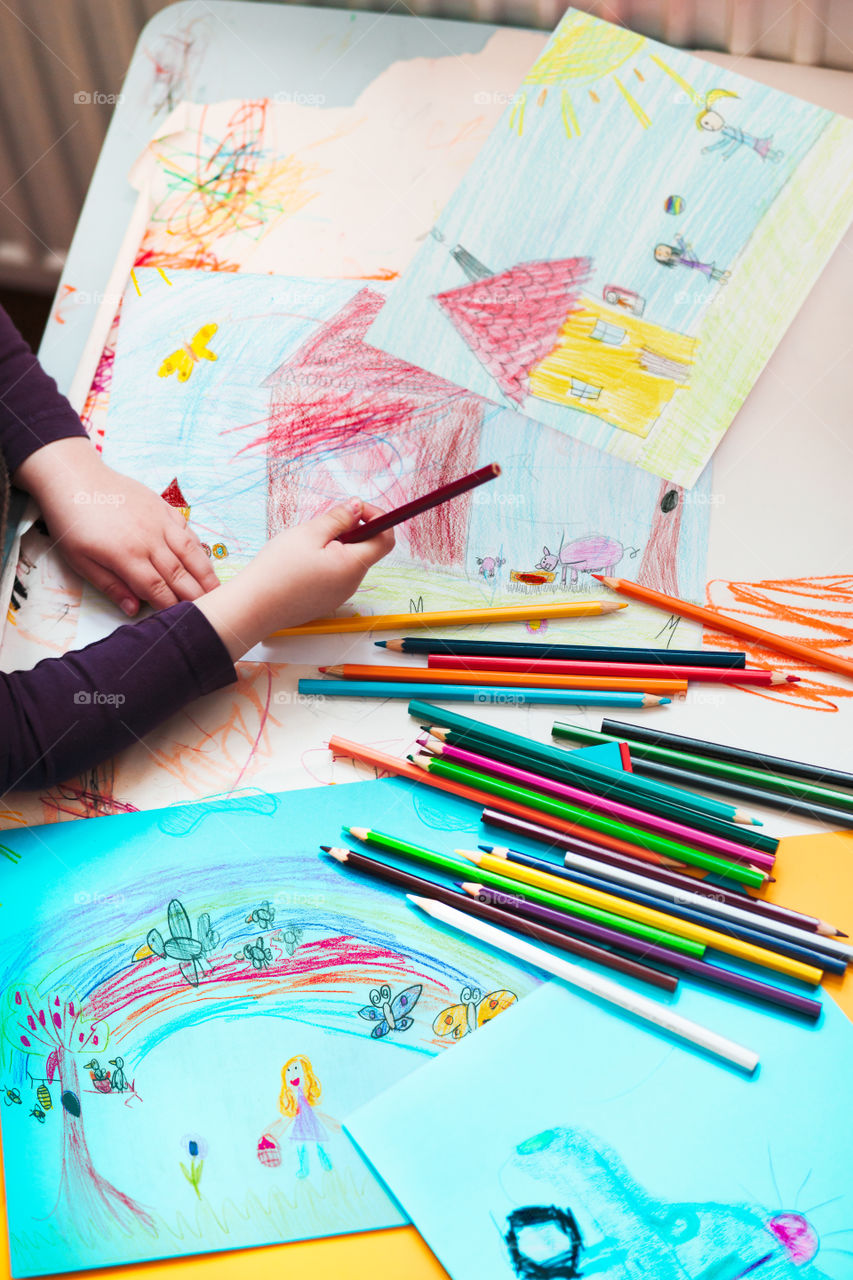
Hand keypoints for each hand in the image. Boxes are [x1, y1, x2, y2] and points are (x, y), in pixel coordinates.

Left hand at [14, 438, 218, 613]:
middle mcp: (149, 540)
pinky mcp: (162, 507)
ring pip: (190, 551)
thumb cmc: (73, 522)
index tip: (182, 619)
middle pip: (179, 573)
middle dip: (196, 595)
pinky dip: (198, 546)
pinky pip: (186, 530)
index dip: (172, 606)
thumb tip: (133, 609)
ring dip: (205, 573)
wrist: (76, 478)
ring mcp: (159, 521)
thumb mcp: (80, 560)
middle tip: (211, 611)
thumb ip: (110, 585)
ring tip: (218, 589)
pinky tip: (204, 559)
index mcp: (127, 556)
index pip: (157, 588)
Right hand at [196, 498, 393, 660]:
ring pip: (346, 560)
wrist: (253, 608)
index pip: (385, 539)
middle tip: (320, 526)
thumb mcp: (309, 533)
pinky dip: (324, 561)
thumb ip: (339, 518)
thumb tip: (358, 507)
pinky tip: (299, 562)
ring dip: (334, 545)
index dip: (377, 518)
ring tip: (304, 546)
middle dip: (349, 530)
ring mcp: (338, 595)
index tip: (356, 508)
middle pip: (365, 549)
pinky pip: (333, 574)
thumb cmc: (278, 570)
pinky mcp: (324, 600)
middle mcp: (351, 583)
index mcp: (353, 566)